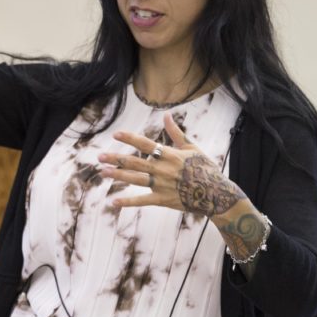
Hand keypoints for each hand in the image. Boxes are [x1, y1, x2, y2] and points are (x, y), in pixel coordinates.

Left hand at [98, 112, 245, 216]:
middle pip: (135, 163)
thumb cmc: (205, 168)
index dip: (130, 139)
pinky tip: (114, 201)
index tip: (116, 135)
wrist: (216, 194)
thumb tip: (166, 115)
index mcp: (170, 155)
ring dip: (118, 176)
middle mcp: (163, 169)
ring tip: (103, 173)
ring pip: (135, 180)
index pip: (146, 145)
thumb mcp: (192, 147)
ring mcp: (162, 186)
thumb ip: (176, 133)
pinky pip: (142, 201)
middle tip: (100, 157)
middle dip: (116, 159)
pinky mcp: (162, 200)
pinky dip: (128, 202)